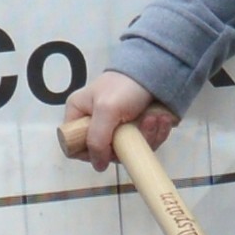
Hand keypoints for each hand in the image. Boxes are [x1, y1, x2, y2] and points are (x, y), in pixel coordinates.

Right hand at [53, 73, 176, 169]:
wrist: (156, 68)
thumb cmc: (124, 86)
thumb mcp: (106, 110)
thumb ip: (96, 139)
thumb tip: (98, 165)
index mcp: (79, 114)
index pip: (73, 146)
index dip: (90, 154)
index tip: (109, 151)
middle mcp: (96, 124)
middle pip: (106, 153)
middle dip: (127, 145)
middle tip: (140, 128)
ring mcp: (117, 128)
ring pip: (129, 150)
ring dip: (147, 137)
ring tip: (155, 118)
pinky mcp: (137, 130)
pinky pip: (145, 143)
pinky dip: (156, 133)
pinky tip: (161, 119)